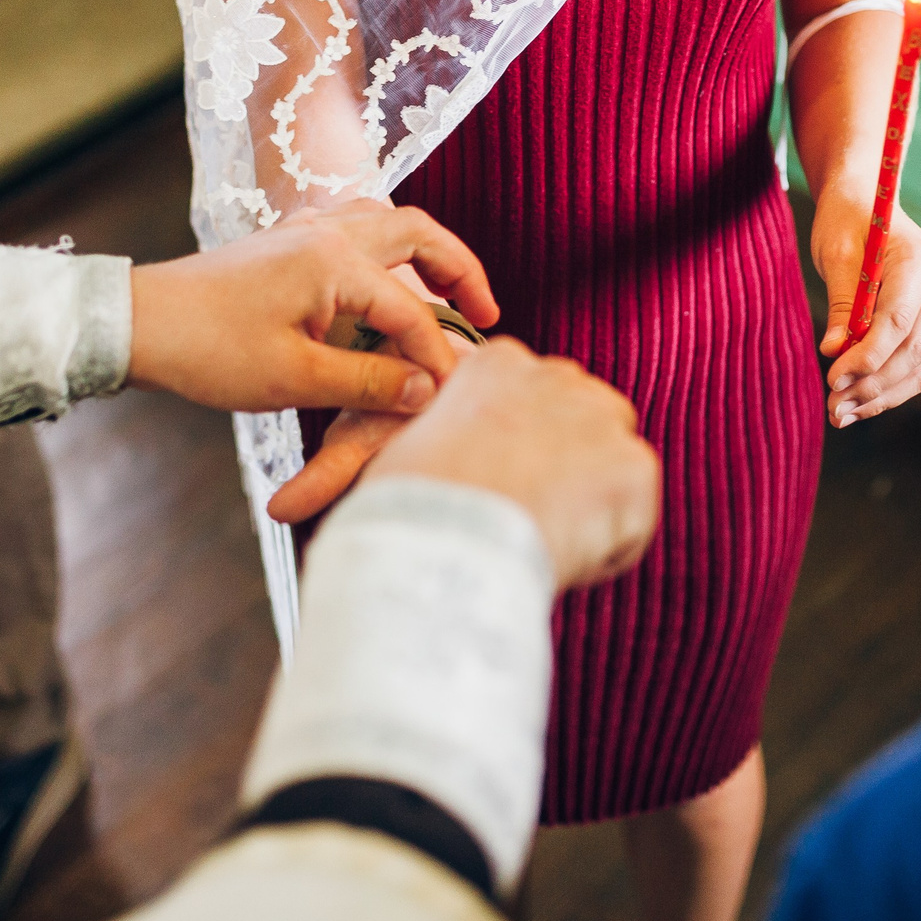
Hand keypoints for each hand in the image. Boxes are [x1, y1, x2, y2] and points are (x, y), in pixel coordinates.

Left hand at [125, 200, 500, 414]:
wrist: (138, 323)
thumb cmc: (210, 351)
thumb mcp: (296, 379)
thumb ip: (370, 381)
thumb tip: (430, 389)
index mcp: (336, 260)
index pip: (413, 309)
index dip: (439, 356)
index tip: (454, 396)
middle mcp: (328, 231)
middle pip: (419, 233)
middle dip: (461, 272)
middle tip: (487, 315)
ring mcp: (306, 230)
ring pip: (389, 223)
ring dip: (427, 254)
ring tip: (449, 297)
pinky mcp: (288, 243)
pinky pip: (359, 230)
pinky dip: (390, 253)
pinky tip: (389, 287)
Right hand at [358, 338, 659, 587]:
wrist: (445, 526)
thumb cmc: (403, 496)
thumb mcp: (381, 452)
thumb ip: (372, 459)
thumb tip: (285, 508)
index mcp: (498, 364)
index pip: (532, 403)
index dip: (520, 455)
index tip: (498, 490)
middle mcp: (557, 376)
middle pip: (581, 427)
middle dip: (563, 472)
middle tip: (521, 519)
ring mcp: (602, 417)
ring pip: (610, 470)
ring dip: (585, 508)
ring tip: (533, 540)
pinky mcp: (635, 465)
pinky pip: (632, 516)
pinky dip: (607, 546)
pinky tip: (561, 556)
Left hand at [811, 190, 920, 425]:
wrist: (865, 202)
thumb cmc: (846, 220)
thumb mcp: (836, 254)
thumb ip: (841, 303)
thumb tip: (835, 351)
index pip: (899, 321)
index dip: (868, 356)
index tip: (834, 377)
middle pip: (913, 350)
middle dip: (873, 384)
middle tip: (833, 407)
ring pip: (918, 366)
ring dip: (880, 395)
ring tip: (839, 414)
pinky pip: (915, 365)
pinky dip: (887, 388)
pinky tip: (856, 404)